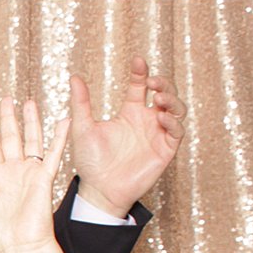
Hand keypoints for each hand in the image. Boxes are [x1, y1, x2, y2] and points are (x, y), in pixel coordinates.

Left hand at [0, 98, 67, 252]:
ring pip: (31, 140)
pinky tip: (64, 119)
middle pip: (10, 139)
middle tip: (6, 99)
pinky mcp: (44, 178)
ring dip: (30, 121)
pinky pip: (53, 153)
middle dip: (8, 119)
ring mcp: (30, 173)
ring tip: (29, 101)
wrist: (19, 248)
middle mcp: (14, 173)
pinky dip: (60, 137)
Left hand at [71, 56, 186, 217]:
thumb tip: (75, 77)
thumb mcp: (83, 129)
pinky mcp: (165, 150)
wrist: (99, 190)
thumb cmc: (90, 162)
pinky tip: (160, 117)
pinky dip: (172, 122)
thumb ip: (81, 104)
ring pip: (176, 109)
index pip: (140, 86)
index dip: (141, 72)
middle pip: (164, 93)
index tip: (137, 61)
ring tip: (158, 98)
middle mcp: (146, 121)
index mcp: (129, 113)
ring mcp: (157, 134)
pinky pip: (177, 132)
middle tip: (152, 81)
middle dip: (163, 83)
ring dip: (171, 100)